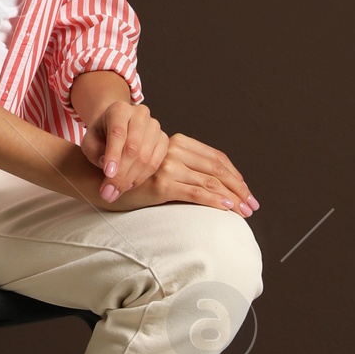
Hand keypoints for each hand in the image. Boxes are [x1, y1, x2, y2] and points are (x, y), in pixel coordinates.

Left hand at [80, 99, 169, 199]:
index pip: (118, 132)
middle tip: (108, 192)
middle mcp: (140, 114)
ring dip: (130, 179)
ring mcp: (155, 126)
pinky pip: (156, 163)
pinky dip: (142, 177)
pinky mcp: (164, 140)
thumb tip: (107, 166)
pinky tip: (129, 186)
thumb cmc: (101, 135)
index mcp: (119, 109)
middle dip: (120, 174)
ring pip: (146, 157)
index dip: (113, 155)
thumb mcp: (89, 141)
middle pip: (133, 147)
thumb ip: (94, 152)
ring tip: (116, 192)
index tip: (107, 174)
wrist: (117, 127)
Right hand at [105, 133, 257, 216]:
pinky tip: (227, 209)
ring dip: (232, 198)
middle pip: (217, 170)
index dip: (235, 175)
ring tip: (244, 211)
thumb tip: (219, 186)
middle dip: (239, 189)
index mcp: (178, 142)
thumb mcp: (164, 168)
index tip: (247, 191)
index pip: (217, 158)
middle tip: (252, 205)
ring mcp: (167, 166)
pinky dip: (215, 201)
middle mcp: (174, 149)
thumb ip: (186, 169)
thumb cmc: (135, 178)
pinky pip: (195, 193)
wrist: (102, 181)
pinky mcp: (161, 183)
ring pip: (210, 182)